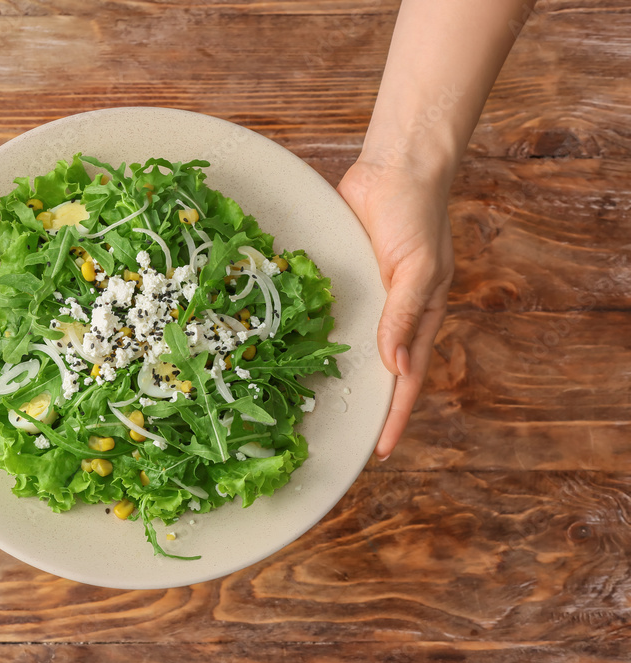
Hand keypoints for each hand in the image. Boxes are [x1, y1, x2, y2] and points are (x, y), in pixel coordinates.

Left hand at [337, 158, 453, 460]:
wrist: (393, 168)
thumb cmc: (415, 216)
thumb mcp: (418, 269)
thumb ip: (403, 316)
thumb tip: (393, 366)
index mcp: (418, 317)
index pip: (407, 378)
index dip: (395, 416)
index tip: (380, 450)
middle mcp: (391, 314)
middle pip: (376, 371)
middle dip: (362, 405)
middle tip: (337, 438)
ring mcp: (366, 298)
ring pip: (349, 346)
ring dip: (334, 373)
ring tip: (308, 406)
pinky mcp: (342, 279)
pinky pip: (327, 313)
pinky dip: (313, 333)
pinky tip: (289, 351)